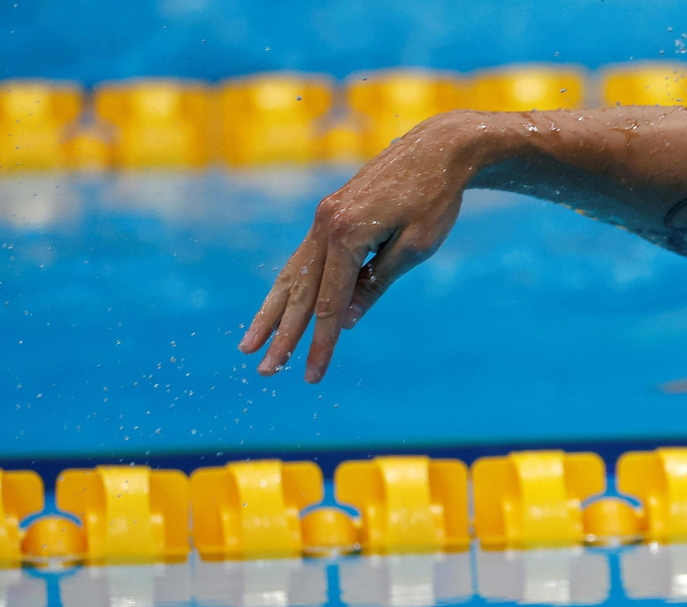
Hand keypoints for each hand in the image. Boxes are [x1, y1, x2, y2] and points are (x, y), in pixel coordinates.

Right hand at [238, 116, 475, 381]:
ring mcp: (323, 218)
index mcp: (347, 234)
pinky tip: (277, 307)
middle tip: (265, 371)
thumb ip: (377, 284)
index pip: (330, 304)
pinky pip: (302, 259)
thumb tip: (347, 322)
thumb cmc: (435, 200)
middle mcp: (325, 224)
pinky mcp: (329, 214)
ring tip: (250, 344)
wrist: (436, 149)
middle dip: (283, 336)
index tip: (311, 377)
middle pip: (302, 293)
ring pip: (291, 275)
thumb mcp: (414, 248)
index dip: (321, 343)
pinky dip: (288, 287)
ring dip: (271, 313)